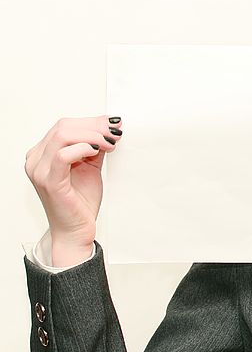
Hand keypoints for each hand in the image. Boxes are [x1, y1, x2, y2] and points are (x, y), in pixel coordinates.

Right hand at [24, 116, 122, 265]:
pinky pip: (62, 154)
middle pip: (64, 126)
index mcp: (42, 153)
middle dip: (95, 126)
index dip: (92, 121)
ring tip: (110, 144)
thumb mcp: (90, 166)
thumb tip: (109, 128)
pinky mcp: (48, 181)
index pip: (65, 125)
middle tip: (116, 133)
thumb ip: (94, 147)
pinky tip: (96, 152)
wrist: (77, 229)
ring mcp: (39, 170)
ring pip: (63, 135)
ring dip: (92, 135)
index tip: (115, 124)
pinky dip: (83, 148)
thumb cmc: (80, 201)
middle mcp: (36, 159)